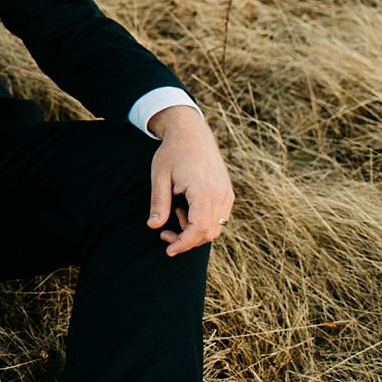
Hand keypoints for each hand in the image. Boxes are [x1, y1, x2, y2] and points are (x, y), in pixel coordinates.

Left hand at [147, 106, 234, 256]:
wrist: (191, 132)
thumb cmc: (172, 152)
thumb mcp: (159, 176)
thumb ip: (158, 202)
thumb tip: (154, 226)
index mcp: (203, 190)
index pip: (199, 229)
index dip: (183, 243)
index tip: (168, 249)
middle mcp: (220, 193)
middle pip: (209, 233)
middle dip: (187, 240)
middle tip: (165, 235)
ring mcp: (226, 193)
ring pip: (217, 227)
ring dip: (195, 231)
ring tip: (176, 214)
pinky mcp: (227, 192)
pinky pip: (220, 217)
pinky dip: (204, 222)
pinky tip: (187, 210)